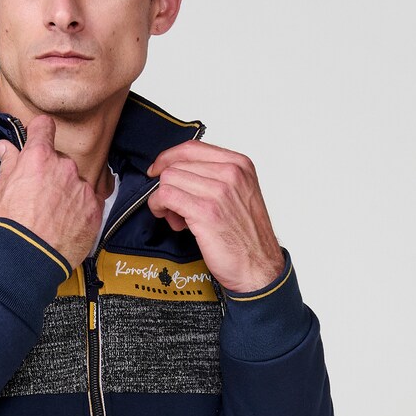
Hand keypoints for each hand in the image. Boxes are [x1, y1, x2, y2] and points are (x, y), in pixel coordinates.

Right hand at [0, 115, 103, 270]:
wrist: (29, 258)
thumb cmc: (12, 226)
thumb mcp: (1, 191)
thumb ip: (8, 164)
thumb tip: (5, 147)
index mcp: (39, 157)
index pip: (44, 127)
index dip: (40, 133)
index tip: (39, 139)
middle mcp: (64, 167)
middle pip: (60, 160)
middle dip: (52, 173)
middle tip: (40, 196)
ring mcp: (81, 187)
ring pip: (75, 182)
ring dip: (67, 192)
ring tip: (54, 215)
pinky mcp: (94, 207)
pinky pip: (88, 201)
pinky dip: (79, 210)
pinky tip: (66, 224)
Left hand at [146, 140, 284, 291]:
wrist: (258, 267)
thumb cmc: (246, 237)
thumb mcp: (239, 195)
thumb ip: (213, 178)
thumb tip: (177, 172)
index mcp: (239, 164)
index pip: (192, 148)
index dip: (168, 158)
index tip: (158, 170)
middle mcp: (231, 173)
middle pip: (177, 165)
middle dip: (167, 185)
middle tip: (174, 208)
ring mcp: (219, 191)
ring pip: (168, 179)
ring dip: (163, 199)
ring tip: (177, 218)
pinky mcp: (205, 211)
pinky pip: (166, 196)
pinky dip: (160, 207)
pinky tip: (172, 221)